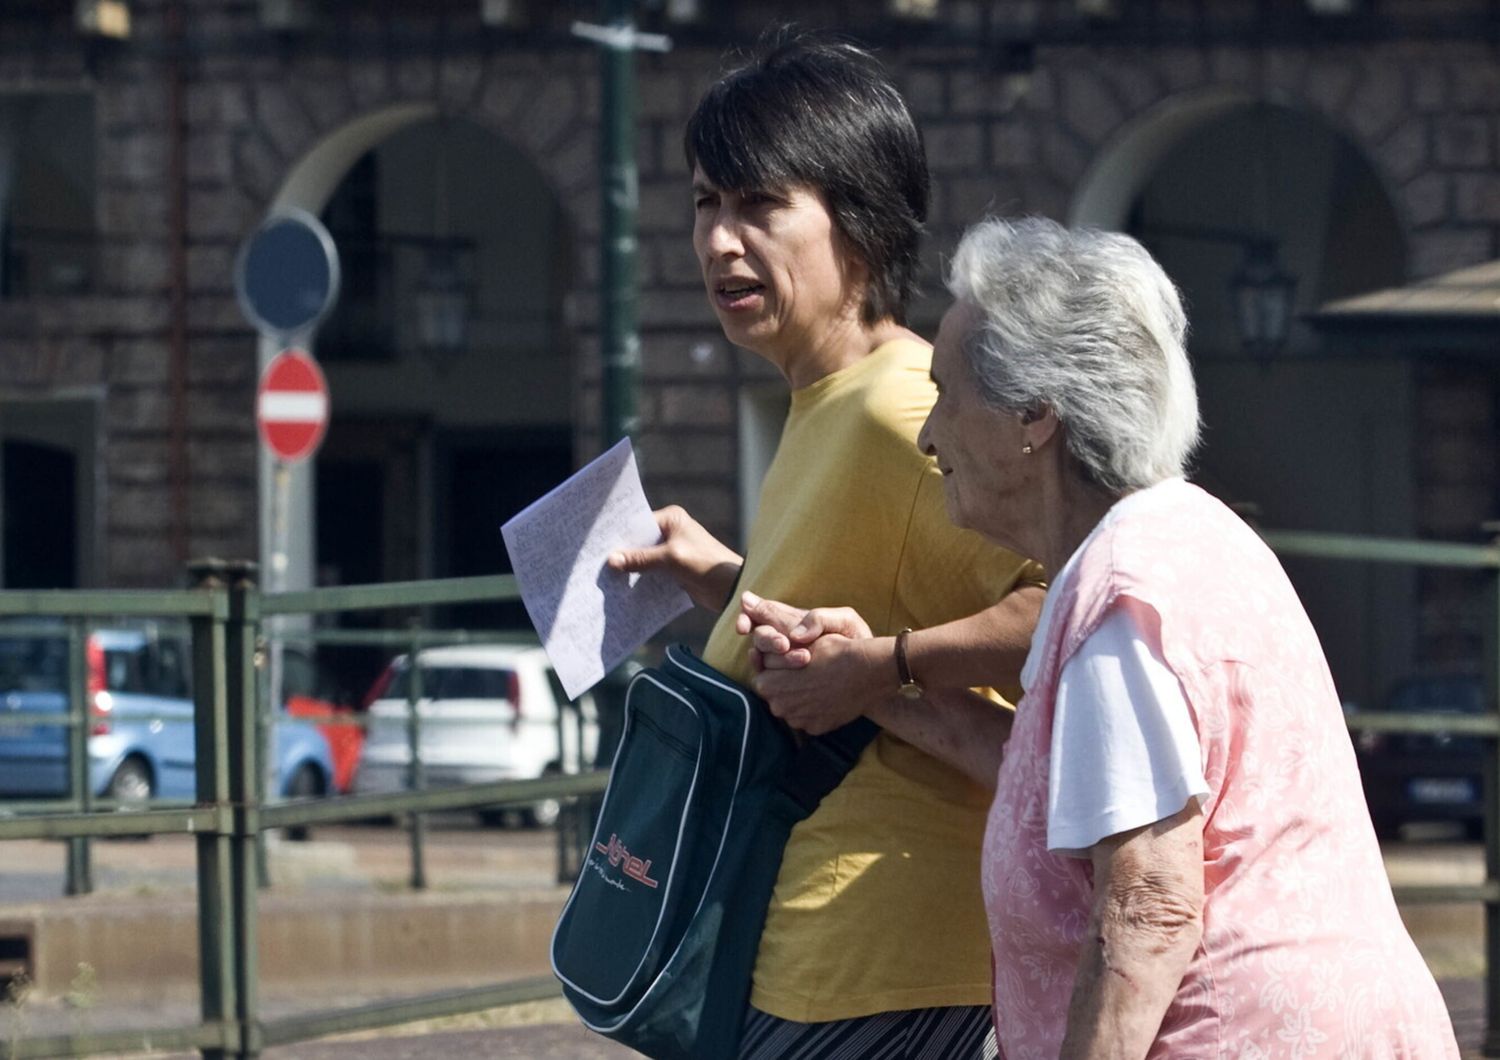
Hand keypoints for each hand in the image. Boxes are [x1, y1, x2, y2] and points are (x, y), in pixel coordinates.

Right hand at [606, 505, 742, 611]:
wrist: (732, 589)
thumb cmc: (707, 565)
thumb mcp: (671, 559)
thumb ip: (641, 559)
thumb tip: (612, 560)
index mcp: (671, 519)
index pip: (638, 524)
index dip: (620, 535)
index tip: (598, 545)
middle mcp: (671, 531)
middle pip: (639, 542)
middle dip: (622, 554)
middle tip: (597, 564)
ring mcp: (671, 551)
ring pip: (643, 559)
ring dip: (630, 569)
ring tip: (605, 578)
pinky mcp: (673, 569)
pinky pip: (651, 572)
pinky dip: (640, 579)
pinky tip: (623, 588)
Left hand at [737, 593, 882, 734]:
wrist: (869, 671)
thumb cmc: (835, 649)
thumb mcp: (801, 637)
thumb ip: (773, 644)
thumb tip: (755, 647)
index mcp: (769, 685)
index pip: (763, 675)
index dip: (777, 665)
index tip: (792, 656)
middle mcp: (779, 707)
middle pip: (776, 692)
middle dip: (785, 681)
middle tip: (805, 667)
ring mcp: (798, 720)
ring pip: (792, 706)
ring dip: (799, 695)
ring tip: (817, 679)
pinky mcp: (816, 728)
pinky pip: (808, 717)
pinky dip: (815, 707)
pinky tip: (827, 693)